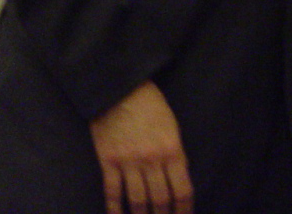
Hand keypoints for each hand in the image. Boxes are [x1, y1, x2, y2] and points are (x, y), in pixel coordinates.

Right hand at [90, 81, 192, 213]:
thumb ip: (175, 154)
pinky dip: (114, 209)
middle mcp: (152, 159)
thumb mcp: (172, 127)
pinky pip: (111, 192)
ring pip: (137, 200)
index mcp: (172, 150)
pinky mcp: (108, 161)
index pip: (182, 190)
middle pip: (160, 200)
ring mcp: (128, 162)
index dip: (183, 210)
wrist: (121, 89)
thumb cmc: (151, 106)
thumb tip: (178, 179)